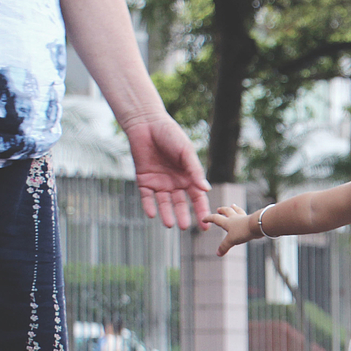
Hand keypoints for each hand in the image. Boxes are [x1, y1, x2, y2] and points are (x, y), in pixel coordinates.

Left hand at [123, 114, 211, 229]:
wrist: (146, 123)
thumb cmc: (170, 134)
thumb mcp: (186, 152)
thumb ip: (195, 171)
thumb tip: (206, 190)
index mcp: (188, 177)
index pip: (197, 198)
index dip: (201, 210)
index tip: (205, 225)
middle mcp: (175, 183)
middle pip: (180, 203)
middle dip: (183, 215)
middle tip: (185, 227)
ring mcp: (159, 183)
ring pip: (164, 203)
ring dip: (167, 213)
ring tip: (170, 224)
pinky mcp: (143, 180)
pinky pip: (146, 197)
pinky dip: (149, 205)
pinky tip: (152, 214)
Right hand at [201, 204, 255, 256]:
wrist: (257, 225)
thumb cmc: (243, 231)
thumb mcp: (231, 240)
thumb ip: (224, 246)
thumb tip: (218, 254)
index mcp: (227, 222)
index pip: (215, 218)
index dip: (209, 218)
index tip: (204, 219)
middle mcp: (235, 218)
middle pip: (227, 211)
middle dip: (222, 210)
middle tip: (219, 209)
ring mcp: (243, 218)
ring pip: (237, 211)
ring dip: (234, 208)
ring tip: (233, 205)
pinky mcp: (251, 220)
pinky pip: (246, 215)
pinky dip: (244, 214)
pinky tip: (246, 215)